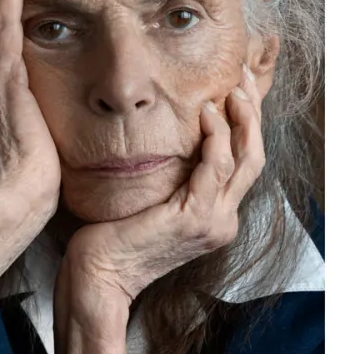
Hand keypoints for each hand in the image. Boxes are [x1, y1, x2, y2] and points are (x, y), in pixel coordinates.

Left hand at [64, 66, 265, 307]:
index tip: (240, 87)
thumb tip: (170, 137)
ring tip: (229, 90)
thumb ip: (172, 176)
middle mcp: (223, 220)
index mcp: (215, 215)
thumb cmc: (115, 236)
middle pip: (254, 156)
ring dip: (240, 120)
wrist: (99, 276)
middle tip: (245, 77)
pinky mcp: (194, 219)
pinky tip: (207, 115)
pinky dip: (216, 139)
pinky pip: (215, 170)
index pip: (245, 162)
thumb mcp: (152, 200)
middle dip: (253, 113)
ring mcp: (212, 221)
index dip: (249, 123)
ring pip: (244, 160)